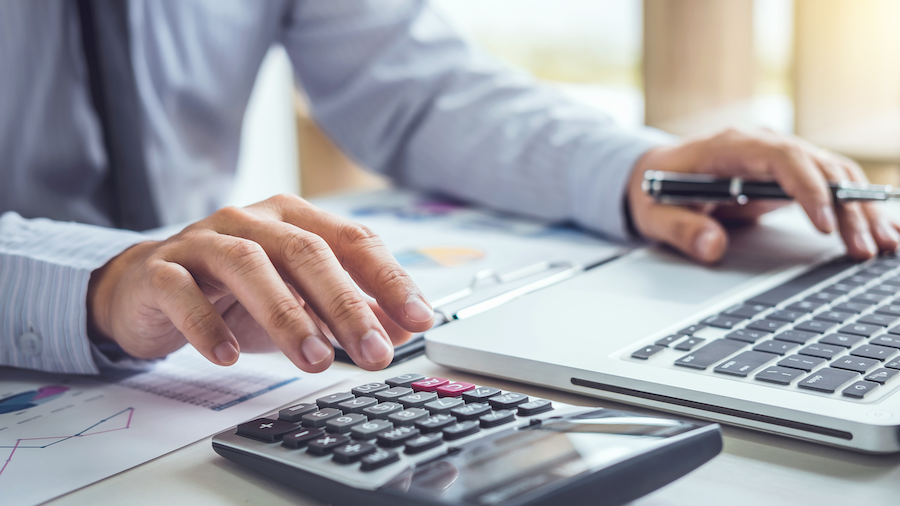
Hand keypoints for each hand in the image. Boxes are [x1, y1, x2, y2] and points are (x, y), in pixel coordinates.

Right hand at [87, 195, 434, 371]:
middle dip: (346, 305)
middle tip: (373, 352)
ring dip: (286, 315)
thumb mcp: (299, 301)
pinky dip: (208, 323)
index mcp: (293, 219)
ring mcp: (203, 241)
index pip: (353, 240)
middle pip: (307, 252)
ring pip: (249, 265)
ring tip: (313, 360)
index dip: (390, 279)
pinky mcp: (160, 270)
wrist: (146, 287)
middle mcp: (251, 220)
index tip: (421, 320)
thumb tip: (403, 329)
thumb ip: (350, 310)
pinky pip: (183, 291)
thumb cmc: (232, 292)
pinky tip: (228, 356)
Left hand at [628, 128, 899, 262]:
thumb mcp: (653, 213)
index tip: (824, 223)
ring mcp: (780, 158)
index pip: (782, 157)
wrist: (654, 173)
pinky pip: (832, 186)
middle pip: (820, 166)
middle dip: (848, 207)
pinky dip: (858, 207)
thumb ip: (680, 229)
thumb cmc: (654, 189)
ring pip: (836, 175)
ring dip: (863, 209)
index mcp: (731, 147)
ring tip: (886, 245)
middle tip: (865, 248)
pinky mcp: (790, 175)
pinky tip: (883, 232)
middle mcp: (763, 145)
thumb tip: (712, 248)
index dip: (808, 187)